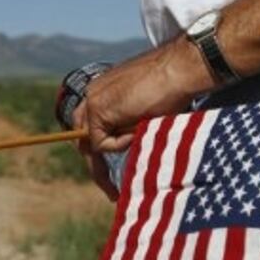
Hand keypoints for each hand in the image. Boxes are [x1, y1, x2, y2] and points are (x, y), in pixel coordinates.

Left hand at [72, 37, 213, 199]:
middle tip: (108, 190)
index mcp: (103, 90)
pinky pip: (101, 142)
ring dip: (101, 166)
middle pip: (81, 136)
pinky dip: (120, 145)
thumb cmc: (173, 88)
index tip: (103, 169)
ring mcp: (93, 100)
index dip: (95, 147)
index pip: (89, 124)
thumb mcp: (145, 109)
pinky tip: (137, 132)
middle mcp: (93, 93)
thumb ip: (130, 122)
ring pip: (89, 143)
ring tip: (113, 190)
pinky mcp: (97, 108)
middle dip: (93, 164)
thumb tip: (128, 146)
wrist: (178, 70)